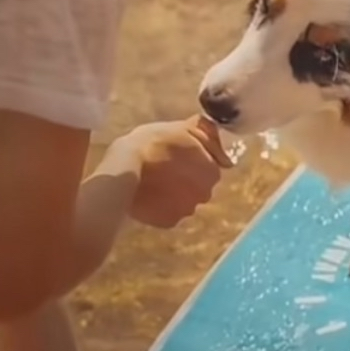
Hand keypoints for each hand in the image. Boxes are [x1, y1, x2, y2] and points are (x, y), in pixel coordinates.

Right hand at [117, 115, 232, 228]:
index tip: (176, 154)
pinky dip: (161, 205)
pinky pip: (168, 212)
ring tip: (153, 180)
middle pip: (198, 185)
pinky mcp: (168, 222)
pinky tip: (148, 194)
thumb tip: (225, 156)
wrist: (124, 170)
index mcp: (212, 172)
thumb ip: (209, 138)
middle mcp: (204, 194)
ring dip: (173, 192)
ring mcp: (186, 210)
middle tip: (163, 166)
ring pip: (183, 200)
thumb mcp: (183, 128)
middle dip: (185, 177)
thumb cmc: (153, 143)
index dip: (193, 159)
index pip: (209, 166)